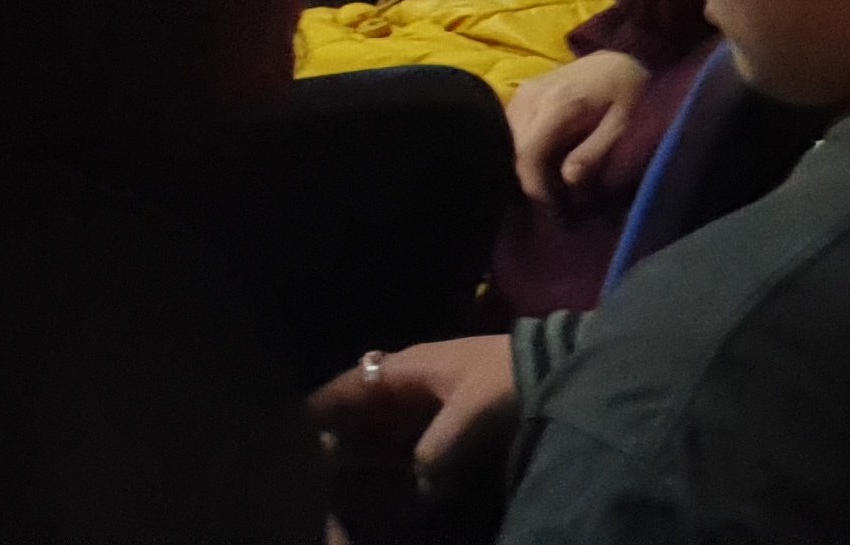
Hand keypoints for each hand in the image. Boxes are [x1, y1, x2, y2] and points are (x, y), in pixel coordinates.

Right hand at [313, 335, 518, 482]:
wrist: (553, 370)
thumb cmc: (501, 382)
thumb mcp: (466, 414)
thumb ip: (433, 450)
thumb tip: (415, 481)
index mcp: (407, 366)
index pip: (353, 384)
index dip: (325, 403)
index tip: (295, 421)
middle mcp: (414, 377)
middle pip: (367, 404)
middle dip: (344, 427)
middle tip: (317, 454)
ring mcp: (435, 393)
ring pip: (389, 418)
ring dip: (370, 439)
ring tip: (346, 463)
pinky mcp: (455, 410)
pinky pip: (413, 428)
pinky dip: (398, 446)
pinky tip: (394, 466)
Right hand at [508, 48, 651, 203]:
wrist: (618, 61)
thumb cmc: (628, 93)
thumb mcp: (623, 125)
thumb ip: (595, 151)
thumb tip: (568, 180)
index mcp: (558, 104)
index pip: (528, 153)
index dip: (536, 188)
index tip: (557, 213)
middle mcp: (531, 96)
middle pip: (513, 150)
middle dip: (532, 183)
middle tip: (559, 208)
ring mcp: (523, 92)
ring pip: (507, 141)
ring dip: (526, 168)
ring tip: (553, 189)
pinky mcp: (522, 94)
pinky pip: (511, 129)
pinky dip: (523, 152)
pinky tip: (544, 166)